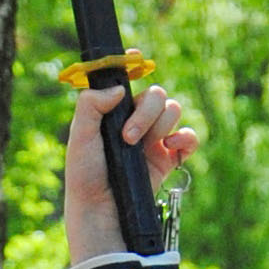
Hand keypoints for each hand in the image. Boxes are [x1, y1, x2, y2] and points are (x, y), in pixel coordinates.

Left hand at [64, 81, 198, 268]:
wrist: (102, 213)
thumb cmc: (86, 177)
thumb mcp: (79, 138)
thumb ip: (90, 106)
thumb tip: (116, 89)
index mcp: (113, 112)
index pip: (127, 79)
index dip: (132, 63)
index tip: (134, 55)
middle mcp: (135, 121)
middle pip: (157, 94)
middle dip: (146, 111)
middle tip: (128, 137)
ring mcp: (154, 139)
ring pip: (173, 110)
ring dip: (159, 124)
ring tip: (140, 147)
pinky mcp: (168, 159)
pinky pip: (189, 137)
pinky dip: (185, 138)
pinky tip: (170, 149)